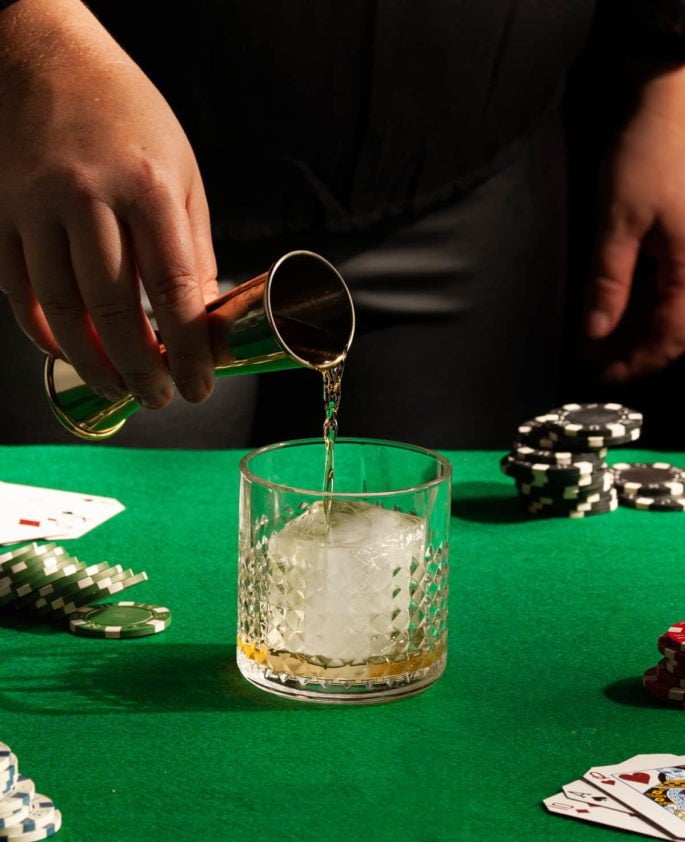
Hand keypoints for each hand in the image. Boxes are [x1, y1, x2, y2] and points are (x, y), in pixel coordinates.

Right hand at [0, 0, 217, 407]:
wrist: (41, 55)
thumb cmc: (124, 114)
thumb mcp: (181, 172)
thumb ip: (193, 248)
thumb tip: (200, 321)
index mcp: (148, 186)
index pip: (174, 291)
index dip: (188, 352)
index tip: (197, 387)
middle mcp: (87, 196)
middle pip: (114, 311)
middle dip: (141, 369)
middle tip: (158, 398)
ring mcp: (34, 205)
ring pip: (61, 310)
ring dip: (91, 363)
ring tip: (116, 389)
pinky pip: (20, 291)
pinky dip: (44, 332)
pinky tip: (68, 351)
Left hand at [584, 63, 684, 382]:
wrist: (669, 99)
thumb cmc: (648, 155)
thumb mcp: (619, 222)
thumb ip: (610, 281)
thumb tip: (597, 333)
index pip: (668, 339)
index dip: (635, 364)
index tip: (602, 378)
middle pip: (674, 330)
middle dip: (634, 351)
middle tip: (594, 362)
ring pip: (672, 309)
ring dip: (636, 328)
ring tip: (598, 338)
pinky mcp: (682, 239)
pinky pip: (669, 285)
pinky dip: (642, 300)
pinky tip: (616, 305)